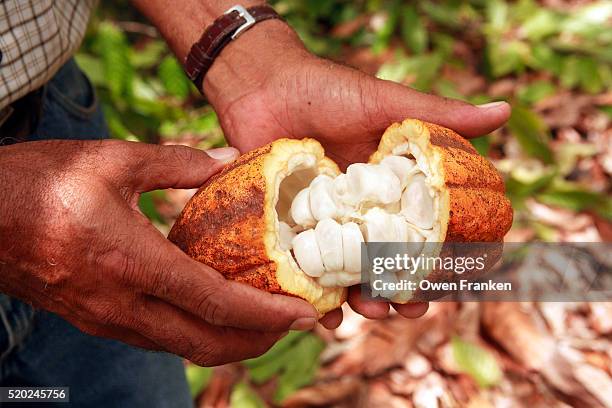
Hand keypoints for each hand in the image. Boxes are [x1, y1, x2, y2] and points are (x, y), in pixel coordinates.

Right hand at [0, 140, 317, 365]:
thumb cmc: (38, 183)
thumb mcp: (112, 160)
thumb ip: (176, 162)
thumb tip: (227, 160)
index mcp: (132, 262)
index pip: (215, 303)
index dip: (266, 314)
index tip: (304, 314)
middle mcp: (123, 305)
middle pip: (207, 342)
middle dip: (258, 340)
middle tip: (295, 322)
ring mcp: (109, 320)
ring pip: (184, 347)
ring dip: (231, 340)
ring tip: (265, 320)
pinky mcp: (99, 319)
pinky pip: (161, 338)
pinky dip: (199, 332)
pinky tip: (215, 310)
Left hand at [202, 21, 510, 326]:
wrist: (261, 87)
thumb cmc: (326, 91)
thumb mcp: (385, 103)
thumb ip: (439, 116)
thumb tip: (505, 111)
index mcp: (392, 187)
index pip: (426, 231)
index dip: (444, 258)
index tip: (459, 279)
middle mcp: (364, 210)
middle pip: (391, 262)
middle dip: (405, 291)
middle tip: (410, 309)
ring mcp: (328, 223)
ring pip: (352, 274)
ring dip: (365, 300)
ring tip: (371, 310)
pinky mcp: (293, 230)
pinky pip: (307, 272)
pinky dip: (316, 296)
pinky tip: (323, 312)